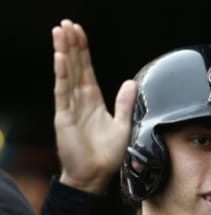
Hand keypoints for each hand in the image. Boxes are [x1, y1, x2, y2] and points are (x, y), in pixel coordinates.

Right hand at [52, 19, 135, 193]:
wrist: (96, 176)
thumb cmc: (107, 155)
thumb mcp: (123, 124)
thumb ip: (125, 103)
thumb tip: (131, 83)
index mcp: (93, 101)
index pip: (86, 70)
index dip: (83, 51)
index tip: (80, 33)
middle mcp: (80, 101)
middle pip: (75, 67)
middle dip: (71, 45)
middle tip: (67, 24)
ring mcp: (70, 108)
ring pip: (67, 74)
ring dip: (64, 53)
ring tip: (61, 33)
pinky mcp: (64, 117)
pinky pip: (62, 93)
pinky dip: (62, 75)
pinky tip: (61, 59)